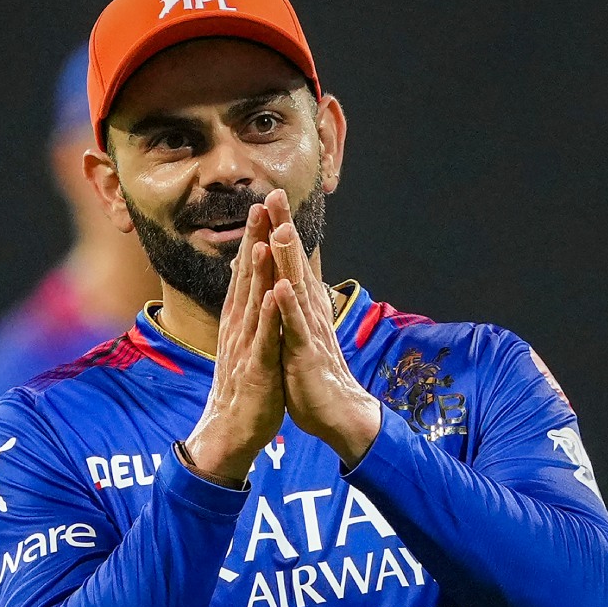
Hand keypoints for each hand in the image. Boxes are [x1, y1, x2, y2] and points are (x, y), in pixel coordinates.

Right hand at [184, 202, 285, 479]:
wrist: (230, 430)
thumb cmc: (243, 385)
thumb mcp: (245, 341)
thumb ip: (247, 311)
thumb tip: (249, 283)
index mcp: (239, 319)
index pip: (247, 271)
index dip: (253, 238)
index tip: (261, 207)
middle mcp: (239, 326)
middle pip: (247, 277)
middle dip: (254, 240)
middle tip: (260, 205)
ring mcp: (246, 345)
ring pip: (253, 302)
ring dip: (258, 271)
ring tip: (262, 239)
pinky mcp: (257, 367)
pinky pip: (263, 338)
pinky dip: (268, 315)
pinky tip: (272, 295)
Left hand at [264, 189, 380, 465]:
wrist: (337, 411)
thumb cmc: (313, 373)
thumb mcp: (296, 331)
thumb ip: (291, 304)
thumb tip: (286, 278)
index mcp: (302, 305)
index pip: (289, 261)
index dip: (279, 229)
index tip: (269, 198)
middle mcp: (308, 311)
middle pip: (295, 263)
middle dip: (284, 228)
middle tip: (275, 194)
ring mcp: (308, 330)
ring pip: (296, 288)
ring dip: (287, 259)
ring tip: (278, 229)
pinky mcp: (305, 353)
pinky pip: (295, 327)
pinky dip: (288, 307)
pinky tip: (282, 287)